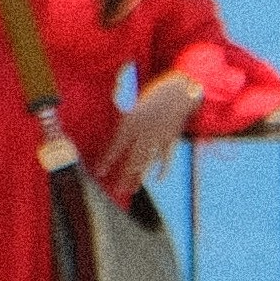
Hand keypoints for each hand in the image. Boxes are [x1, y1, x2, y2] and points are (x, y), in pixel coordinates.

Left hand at [94, 82, 197, 200]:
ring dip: (139, 176)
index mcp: (132, 121)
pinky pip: (166, 157)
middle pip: (132, 159)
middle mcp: (144, 131)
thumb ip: (127, 120)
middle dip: (124, 176)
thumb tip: (114, 131)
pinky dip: (163, 168)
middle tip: (116, 192)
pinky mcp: (172, 138)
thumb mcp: (136, 104)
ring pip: (147, 161)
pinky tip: (159, 179)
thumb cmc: (156, 93)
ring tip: (132, 190)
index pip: (116, 145)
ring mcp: (159, 136)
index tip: (99, 173)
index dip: (107, 160)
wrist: (180, 88)